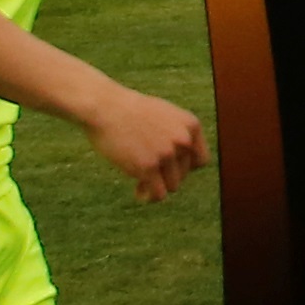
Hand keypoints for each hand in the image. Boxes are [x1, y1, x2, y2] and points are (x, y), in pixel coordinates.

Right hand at [84, 86, 205, 204]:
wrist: (104, 107)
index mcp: (191, 126)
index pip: (200, 161)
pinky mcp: (147, 167)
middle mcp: (183, 140)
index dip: (184, 167)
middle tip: (147, 171)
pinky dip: (149, 196)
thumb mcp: (165, 116)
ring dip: (157, 186)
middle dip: (166, 175)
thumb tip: (186, 168)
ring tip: (141, 180)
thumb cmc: (130, 112)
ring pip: (172, 186)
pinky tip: (138, 191)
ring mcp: (166, 154)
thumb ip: (179, 136)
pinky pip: (158, 194)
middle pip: (184, 174)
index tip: (168, 167)